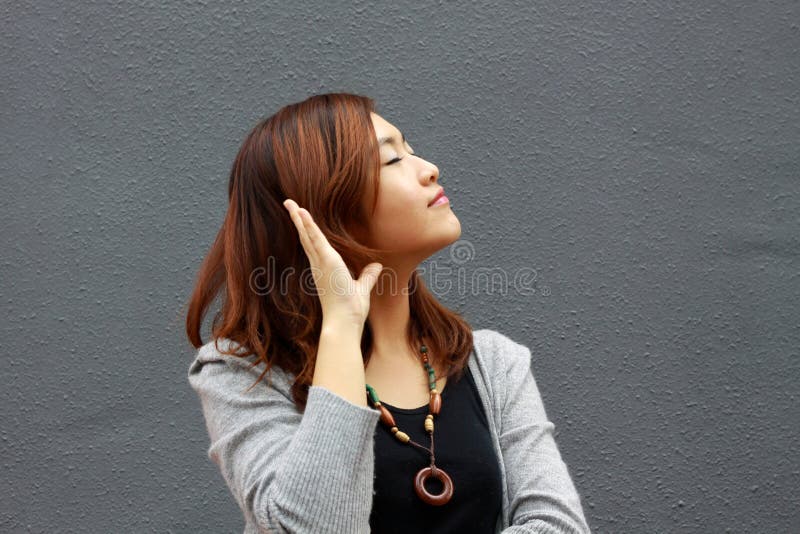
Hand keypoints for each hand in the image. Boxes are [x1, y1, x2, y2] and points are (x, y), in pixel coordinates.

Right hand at [282, 198, 382, 327]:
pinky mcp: (326, 263)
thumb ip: (368, 276)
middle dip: (297, 220)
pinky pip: (315, 240)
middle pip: (306, 237)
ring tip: (290, 202)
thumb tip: (376, 266)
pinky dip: (308, 226)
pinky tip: (301, 213)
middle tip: (288, 203)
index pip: (314, 245)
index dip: (307, 230)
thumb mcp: (362, 288)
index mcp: (325, 269)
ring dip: (299, 218)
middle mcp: (319, 265)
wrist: (344, 323)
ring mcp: (321, 264)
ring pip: (307, 235)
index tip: (301, 217)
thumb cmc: (350, 310)